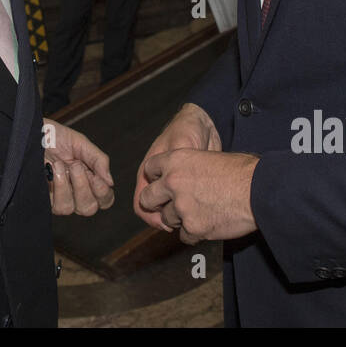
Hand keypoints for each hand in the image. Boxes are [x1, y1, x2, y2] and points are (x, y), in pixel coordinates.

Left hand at [43, 119, 114, 215]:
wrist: (33, 131)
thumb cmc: (56, 136)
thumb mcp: (81, 143)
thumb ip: (98, 160)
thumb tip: (111, 182)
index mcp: (90, 180)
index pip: (105, 199)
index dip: (103, 193)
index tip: (96, 178)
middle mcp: (76, 192)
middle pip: (89, 208)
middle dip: (83, 188)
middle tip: (76, 166)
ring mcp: (59, 197)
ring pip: (69, 209)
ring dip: (66, 187)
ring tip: (60, 166)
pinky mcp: (44, 198)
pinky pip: (53, 205)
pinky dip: (55, 187)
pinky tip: (51, 170)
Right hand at [133, 103, 220, 229]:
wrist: (204, 124)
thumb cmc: (188, 128)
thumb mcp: (182, 140)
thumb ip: (175, 160)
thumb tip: (172, 179)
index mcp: (149, 171)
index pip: (141, 203)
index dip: (152, 216)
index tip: (169, 221)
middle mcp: (158, 181)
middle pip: (153, 211)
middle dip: (165, 220)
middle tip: (183, 222)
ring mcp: (172, 185)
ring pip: (169, 211)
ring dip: (178, 218)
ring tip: (194, 218)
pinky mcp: (186, 187)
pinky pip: (184, 206)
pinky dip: (190, 212)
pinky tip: (201, 213)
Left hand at [136, 149, 258, 243]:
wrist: (259, 191)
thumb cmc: (242, 172)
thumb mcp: (210, 156)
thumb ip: (190, 167)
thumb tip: (186, 177)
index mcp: (176, 159)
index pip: (149, 169)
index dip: (155, 177)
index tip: (160, 184)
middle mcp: (173, 182)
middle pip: (147, 199)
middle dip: (155, 204)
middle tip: (168, 205)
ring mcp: (181, 206)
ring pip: (167, 220)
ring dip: (180, 219)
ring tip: (200, 213)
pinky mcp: (193, 227)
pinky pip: (184, 236)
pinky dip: (194, 233)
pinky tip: (208, 224)